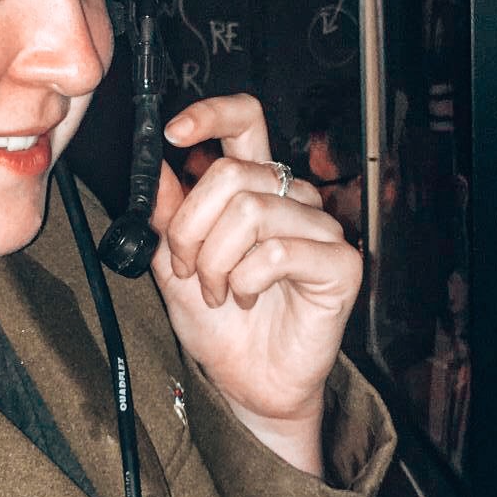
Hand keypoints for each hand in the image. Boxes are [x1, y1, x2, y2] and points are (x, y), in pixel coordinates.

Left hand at [155, 96, 362, 472]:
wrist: (248, 382)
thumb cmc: (222, 326)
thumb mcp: (176, 265)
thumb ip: (169, 215)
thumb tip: (157, 167)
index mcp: (256, 188)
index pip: (246, 120)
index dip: (210, 114)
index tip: (174, 133)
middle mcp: (292, 199)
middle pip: (234, 172)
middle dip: (192, 226)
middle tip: (189, 268)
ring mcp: (320, 229)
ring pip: (251, 212)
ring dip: (216, 262)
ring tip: (217, 292)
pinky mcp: (340, 263)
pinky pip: (276, 252)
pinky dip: (245, 280)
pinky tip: (246, 298)